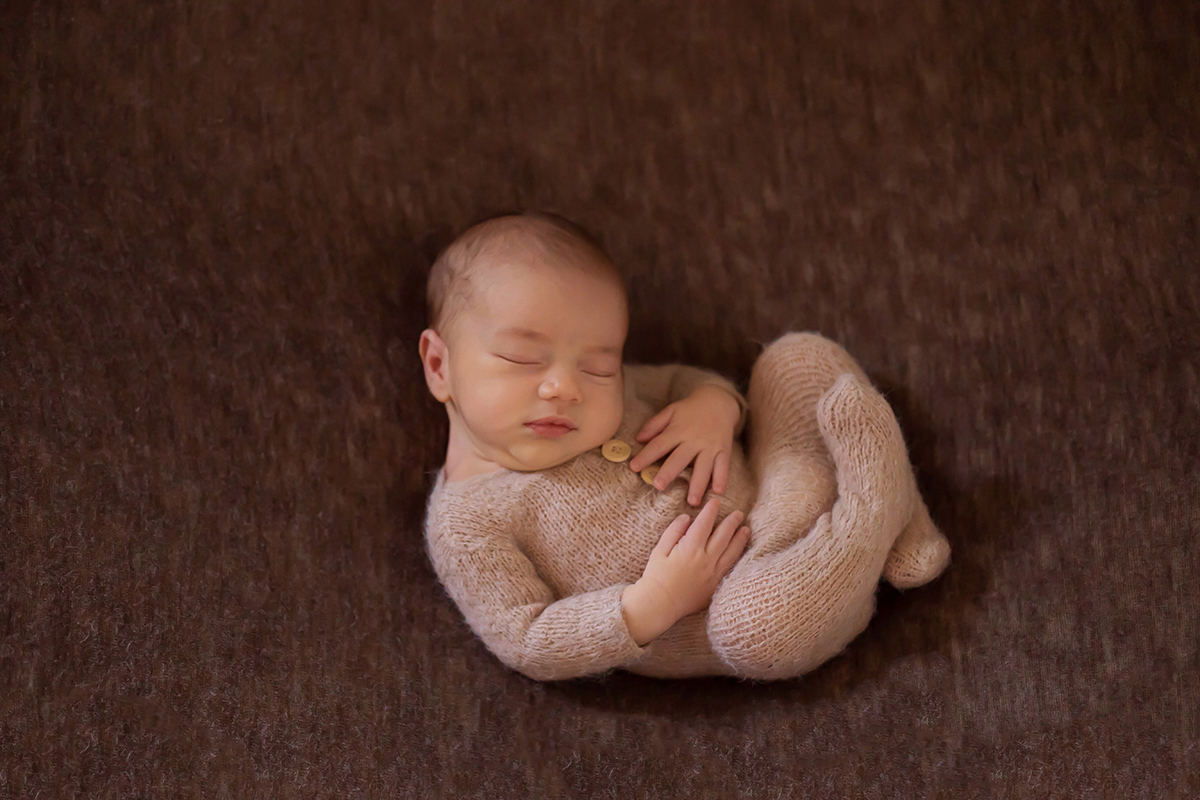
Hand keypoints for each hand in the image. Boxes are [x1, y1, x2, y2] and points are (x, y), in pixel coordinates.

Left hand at [628, 384, 741, 504]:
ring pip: (703, 467)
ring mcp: (710, 446)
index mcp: (678, 430)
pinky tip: (718, 492)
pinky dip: (722, 479)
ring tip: (691, 501)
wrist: (719, 401)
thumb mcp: (671, 411)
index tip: (633, 467)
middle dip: (669, 472)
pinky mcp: (724, 450)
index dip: (646, 456)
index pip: (659, 444)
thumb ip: (654, 425)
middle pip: (679, 458)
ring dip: (697, 485)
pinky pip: (723, 466)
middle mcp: (693, 440)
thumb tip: (638, 439)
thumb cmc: (690, 409)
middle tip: (659, 486)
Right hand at [636, 498, 750, 622]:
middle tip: (738, 513)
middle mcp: (705, 560)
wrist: (659, 604)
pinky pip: (730, 568)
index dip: (711, 511)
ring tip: (746, 529)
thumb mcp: (659, 550)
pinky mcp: (715, 586)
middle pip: (723, 536)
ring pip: (732, 552)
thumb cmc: (656, 576)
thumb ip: (674, 531)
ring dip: (740, 539)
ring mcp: (713, 574)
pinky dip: (737, 557)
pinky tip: (740, 551)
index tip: (716, 501)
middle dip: (732, 522)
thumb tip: (687, 518)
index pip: (704, 524)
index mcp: (690, 548)